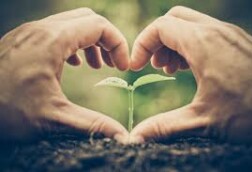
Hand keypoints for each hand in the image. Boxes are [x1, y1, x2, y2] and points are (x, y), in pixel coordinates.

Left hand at [0, 8, 129, 142]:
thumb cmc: (5, 112)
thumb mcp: (54, 119)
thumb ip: (93, 124)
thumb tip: (122, 136)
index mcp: (51, 41)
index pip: (99, 26)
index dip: (118, 44)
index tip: (123, 67)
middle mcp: (40, 30)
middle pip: (88, 19)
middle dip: (106, 40)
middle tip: (113, 64)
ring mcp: (30, 33)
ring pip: (72, 24)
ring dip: (90, 41)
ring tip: (97, 65)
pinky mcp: (23, 41)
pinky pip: (57, 32)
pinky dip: (73, 44)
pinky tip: (73, 64)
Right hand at [130, 6, 251, 142]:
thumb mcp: (203, 121)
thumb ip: (165, 126)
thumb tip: (136, 137)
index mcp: (203, 44)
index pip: (160, 28)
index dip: (141, 45)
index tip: (136, 67)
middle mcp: (216, 32)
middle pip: (173, 19)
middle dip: (157, 40)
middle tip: (154, 65)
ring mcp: (229, 35)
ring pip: (190, 24)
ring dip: (174, 42)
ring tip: (171, 69)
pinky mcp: (238, 42)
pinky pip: (206, 32)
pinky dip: (190, 45)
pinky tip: (191, 68)